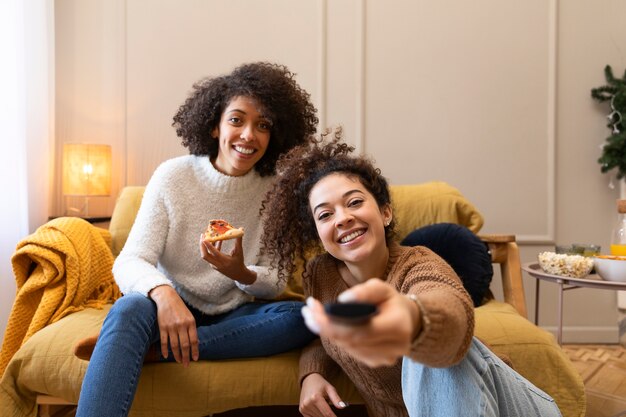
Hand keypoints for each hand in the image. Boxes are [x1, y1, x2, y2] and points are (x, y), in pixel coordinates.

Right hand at [149, 285, 198, 365]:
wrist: (167, 298)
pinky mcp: (162, 327)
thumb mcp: (190, 317)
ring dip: (176, 355)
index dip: (195, 351)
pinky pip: (164, 341)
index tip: (195, 359)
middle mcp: (182, 325)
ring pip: (174, 345)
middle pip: (184, 345)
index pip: (194, 340)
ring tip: (178, 361)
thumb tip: (196, 343)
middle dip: (186, 356)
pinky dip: (165, 350)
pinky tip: (166, 356)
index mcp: (191, 323)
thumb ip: (192, 329)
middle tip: (186, 365)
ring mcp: (171, 327)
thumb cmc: (180, 309)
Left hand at [199, 235, 255, 284]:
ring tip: (210, 236)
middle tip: (202, 235)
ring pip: (206, 255)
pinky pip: (210, 255)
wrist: (238, 274)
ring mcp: (214, 265)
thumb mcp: (239, 252)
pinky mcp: (213, 265)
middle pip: (205, 255)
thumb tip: (241, 229)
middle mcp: (217, 264)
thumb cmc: (239, 262)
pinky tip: (218, 241)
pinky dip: (211, 248)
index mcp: (224, 261)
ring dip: (206, 246)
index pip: (214, 253)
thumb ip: (238, 241)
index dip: (208, 245)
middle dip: (202, 245)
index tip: (204, 238)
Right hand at [299, 373, 346, 416]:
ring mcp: (304, 407)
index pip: (327, 413)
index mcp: (316, 397)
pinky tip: (319, 410)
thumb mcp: (330, 389)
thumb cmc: (321, 384)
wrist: (309, 380)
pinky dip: (317, 416)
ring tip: (324, 407)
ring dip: (323, 416)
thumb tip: (343, 407)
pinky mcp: (302, 410)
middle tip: (332, 413)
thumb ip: (336, 399)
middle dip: (329, 416)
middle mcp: (308, 403)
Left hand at [302, 279, 418, 366]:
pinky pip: (350, 351)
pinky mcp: (375, 362)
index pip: (360, 331)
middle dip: (324, 326)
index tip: (314, 311)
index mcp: (397, 326)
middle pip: (350, 341)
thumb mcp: (381, 288)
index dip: (334, 325)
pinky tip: (323, 325)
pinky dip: (335, 338)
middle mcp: (393, 347)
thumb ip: (363, 292)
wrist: (408, 320)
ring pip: (347, 347)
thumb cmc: (391, 301)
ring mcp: (384, 358)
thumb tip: (341, 302)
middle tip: (307, 310)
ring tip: (310, 314)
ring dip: (326, 332)